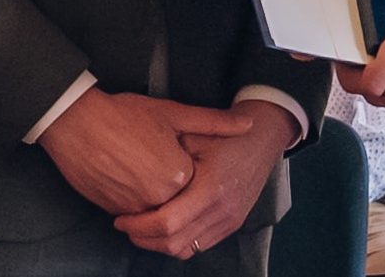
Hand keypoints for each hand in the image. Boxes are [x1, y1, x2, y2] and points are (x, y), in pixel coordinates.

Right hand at [36, 89, 253, 215]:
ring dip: (155, 191)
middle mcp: (156, 199)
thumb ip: (214, 123)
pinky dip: (136, 198)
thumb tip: (248, 125)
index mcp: (177, 175)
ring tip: (141, 160)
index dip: (188, 158)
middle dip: (173, 178)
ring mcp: (132, 208)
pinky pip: (134, 212)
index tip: (174, 144)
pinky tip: (128, 172)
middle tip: (154, 152)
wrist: (75, 123)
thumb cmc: (125, 115)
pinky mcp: (111, 211)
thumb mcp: (174, 113)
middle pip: (179, 196)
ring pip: (156, 207)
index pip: (198, 180)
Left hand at [113, 100, 296, 257]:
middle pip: (172, 242)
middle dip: (142, 238)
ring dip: (157, 244)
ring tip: (142, 228)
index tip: (121, 218)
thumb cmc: (227, 135)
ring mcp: (229, 219)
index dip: (138, 226)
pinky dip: (177, 243)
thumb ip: (168, 156)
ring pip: (184, 249)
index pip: (167, 223)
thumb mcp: (196, 135)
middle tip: (126, 225)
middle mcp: (222, 209)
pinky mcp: (232, 224)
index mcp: (211, 187)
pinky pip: (198, 246)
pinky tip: (165, 228)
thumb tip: (135, 175)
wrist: (263, 139)